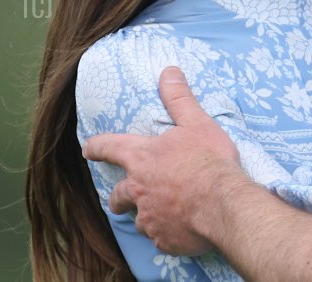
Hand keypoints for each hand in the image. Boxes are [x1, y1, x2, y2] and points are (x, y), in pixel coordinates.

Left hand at [83, 67, 244, 256]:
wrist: (223, 203)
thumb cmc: (209, 160)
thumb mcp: (196, 123)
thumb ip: (179, 99)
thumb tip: (168, 71)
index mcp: (142, 158)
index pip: (108, 148)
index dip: (96, 147)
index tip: (88, 149)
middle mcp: (138, 189)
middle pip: (116, 196)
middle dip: (118, 197)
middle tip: (123, 199)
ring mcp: (149, 217)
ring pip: (139, 218)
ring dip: (146, 214)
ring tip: (162, 213)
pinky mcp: (163, 238)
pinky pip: (159, 236)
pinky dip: (166, 231)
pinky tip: (180, 228)